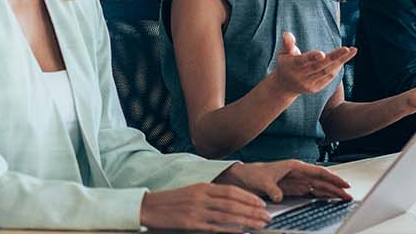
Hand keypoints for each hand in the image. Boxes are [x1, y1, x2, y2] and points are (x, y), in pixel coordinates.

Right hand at [140, 182, 269, 231]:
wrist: (148, 206)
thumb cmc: (171, 200)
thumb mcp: (192, 192)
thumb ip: (210, 195)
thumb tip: (231, 201)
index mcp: (203, 187)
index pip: (231, 191)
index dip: (248, 197)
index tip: (261, 204)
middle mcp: (201, 197)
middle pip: (233, 203)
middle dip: (252, 210)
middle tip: (267, 217)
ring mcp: (196, 211)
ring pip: (227, 216)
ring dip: (246, 221)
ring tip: (259, 225)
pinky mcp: (190, 224)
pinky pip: (214, 228)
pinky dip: (229, 230)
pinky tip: (240, 233)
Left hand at [215, 160, 352, 201]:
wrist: (241, 178)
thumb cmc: (251, 174)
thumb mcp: (262, 181)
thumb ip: (273, 189)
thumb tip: (280, 196)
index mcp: (294, 166)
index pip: (318, 173)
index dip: (332, 178)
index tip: (344, 184)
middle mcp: (298, 173)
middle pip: (322, 181)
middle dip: (336, 188)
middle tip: (348, 196)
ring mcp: (296, 181)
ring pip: (318, 187)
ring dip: (330, 193)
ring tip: (343, 199)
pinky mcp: (292, 189)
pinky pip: (310, 193)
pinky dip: (320, 197)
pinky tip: (328, 201)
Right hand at [267, 31, 355, 95]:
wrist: (284, 86)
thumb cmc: (285, 64)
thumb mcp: (282, 53)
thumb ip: (287, 43)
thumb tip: (287, 33)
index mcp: (291, 66)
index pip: (303, 61)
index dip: (312, 57)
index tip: (322, 54)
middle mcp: (300, 76)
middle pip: (319, 66)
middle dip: (334, 57)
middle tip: (347, 49)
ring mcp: (308, 84)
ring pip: (327, 72)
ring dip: (341, 61)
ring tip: (352, 50)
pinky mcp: (315, 88)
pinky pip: (328, 77)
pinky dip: (337, 67)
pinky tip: (344, 58)